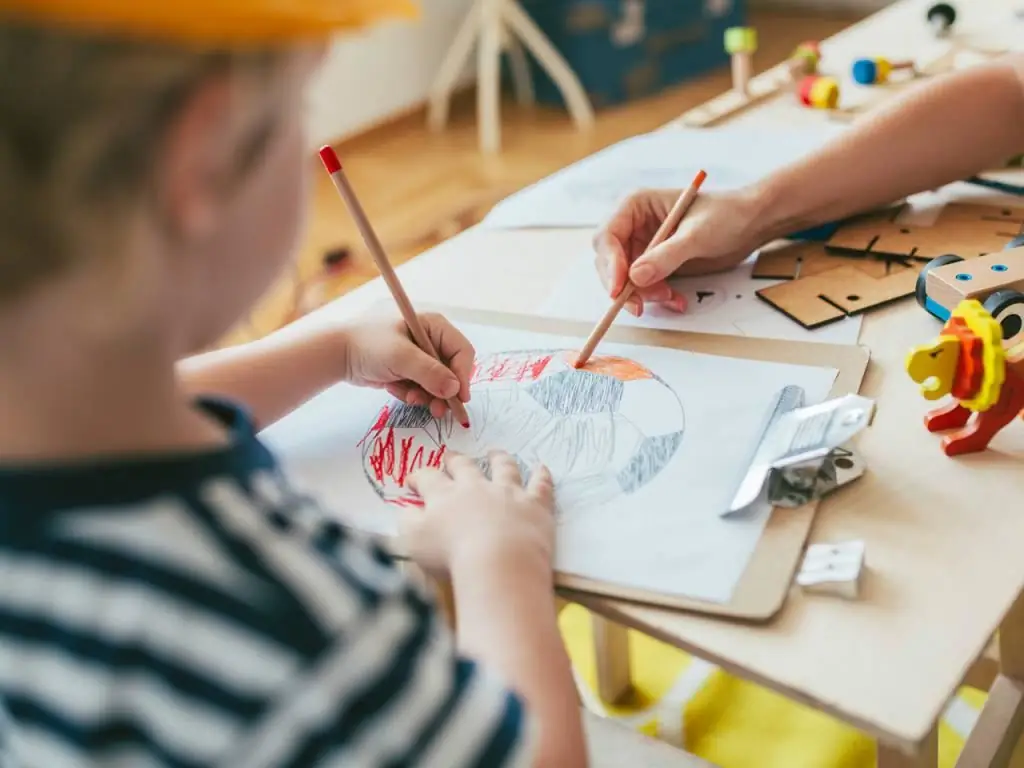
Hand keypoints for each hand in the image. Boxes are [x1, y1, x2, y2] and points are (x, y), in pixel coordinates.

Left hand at [342, 310, 474, 417]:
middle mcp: (429, 338)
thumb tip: (454, 390)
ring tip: (411, 400)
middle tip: (438, 410)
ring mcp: (418, 354)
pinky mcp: (407, 368)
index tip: (459, 398)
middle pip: (451, 369)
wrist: (335, 354)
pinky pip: (421, 386)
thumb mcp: (401, 357)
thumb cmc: (368, 345)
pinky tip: (397, 391)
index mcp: (433, 325)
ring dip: (427, 395)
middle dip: (443, 390)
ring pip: (437, 382)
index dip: (463, 375)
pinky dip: (412, 393)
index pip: (461, 351)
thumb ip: (430, 373)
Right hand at [401, 452, 555, 575]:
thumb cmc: (451, 556)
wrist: (498, 563)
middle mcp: (476, 488)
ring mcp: (508, 493)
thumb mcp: (414, 541)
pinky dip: (541, 476)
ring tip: (495, 452)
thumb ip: (408, 522)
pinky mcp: (535, 505)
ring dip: (499, 458)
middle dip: (456, 460)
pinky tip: (542, 468)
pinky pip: (540, 485)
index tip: (413, 480)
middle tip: (451, 456)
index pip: (428, 478)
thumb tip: (408, 510)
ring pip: (504, 468)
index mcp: (444, 496)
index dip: (419, 477)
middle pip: (465, 467)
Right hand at [593, 187, 764, 316]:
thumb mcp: (697, 235)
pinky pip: (644, 287)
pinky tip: (677, 300)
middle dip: (624, 285)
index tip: (619, 288)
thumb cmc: (727, 215)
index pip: (608, 236)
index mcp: (636, 206)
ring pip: (625, 279)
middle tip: (639, 305)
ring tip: (671, 297)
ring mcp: (644, 246)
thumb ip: (666, 255)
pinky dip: (657, 297)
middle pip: (610, 261)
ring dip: (644, 294)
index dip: (609, 264)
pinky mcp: (656, 264)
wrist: (751, 224)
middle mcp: (634, 225)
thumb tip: (635, 277)